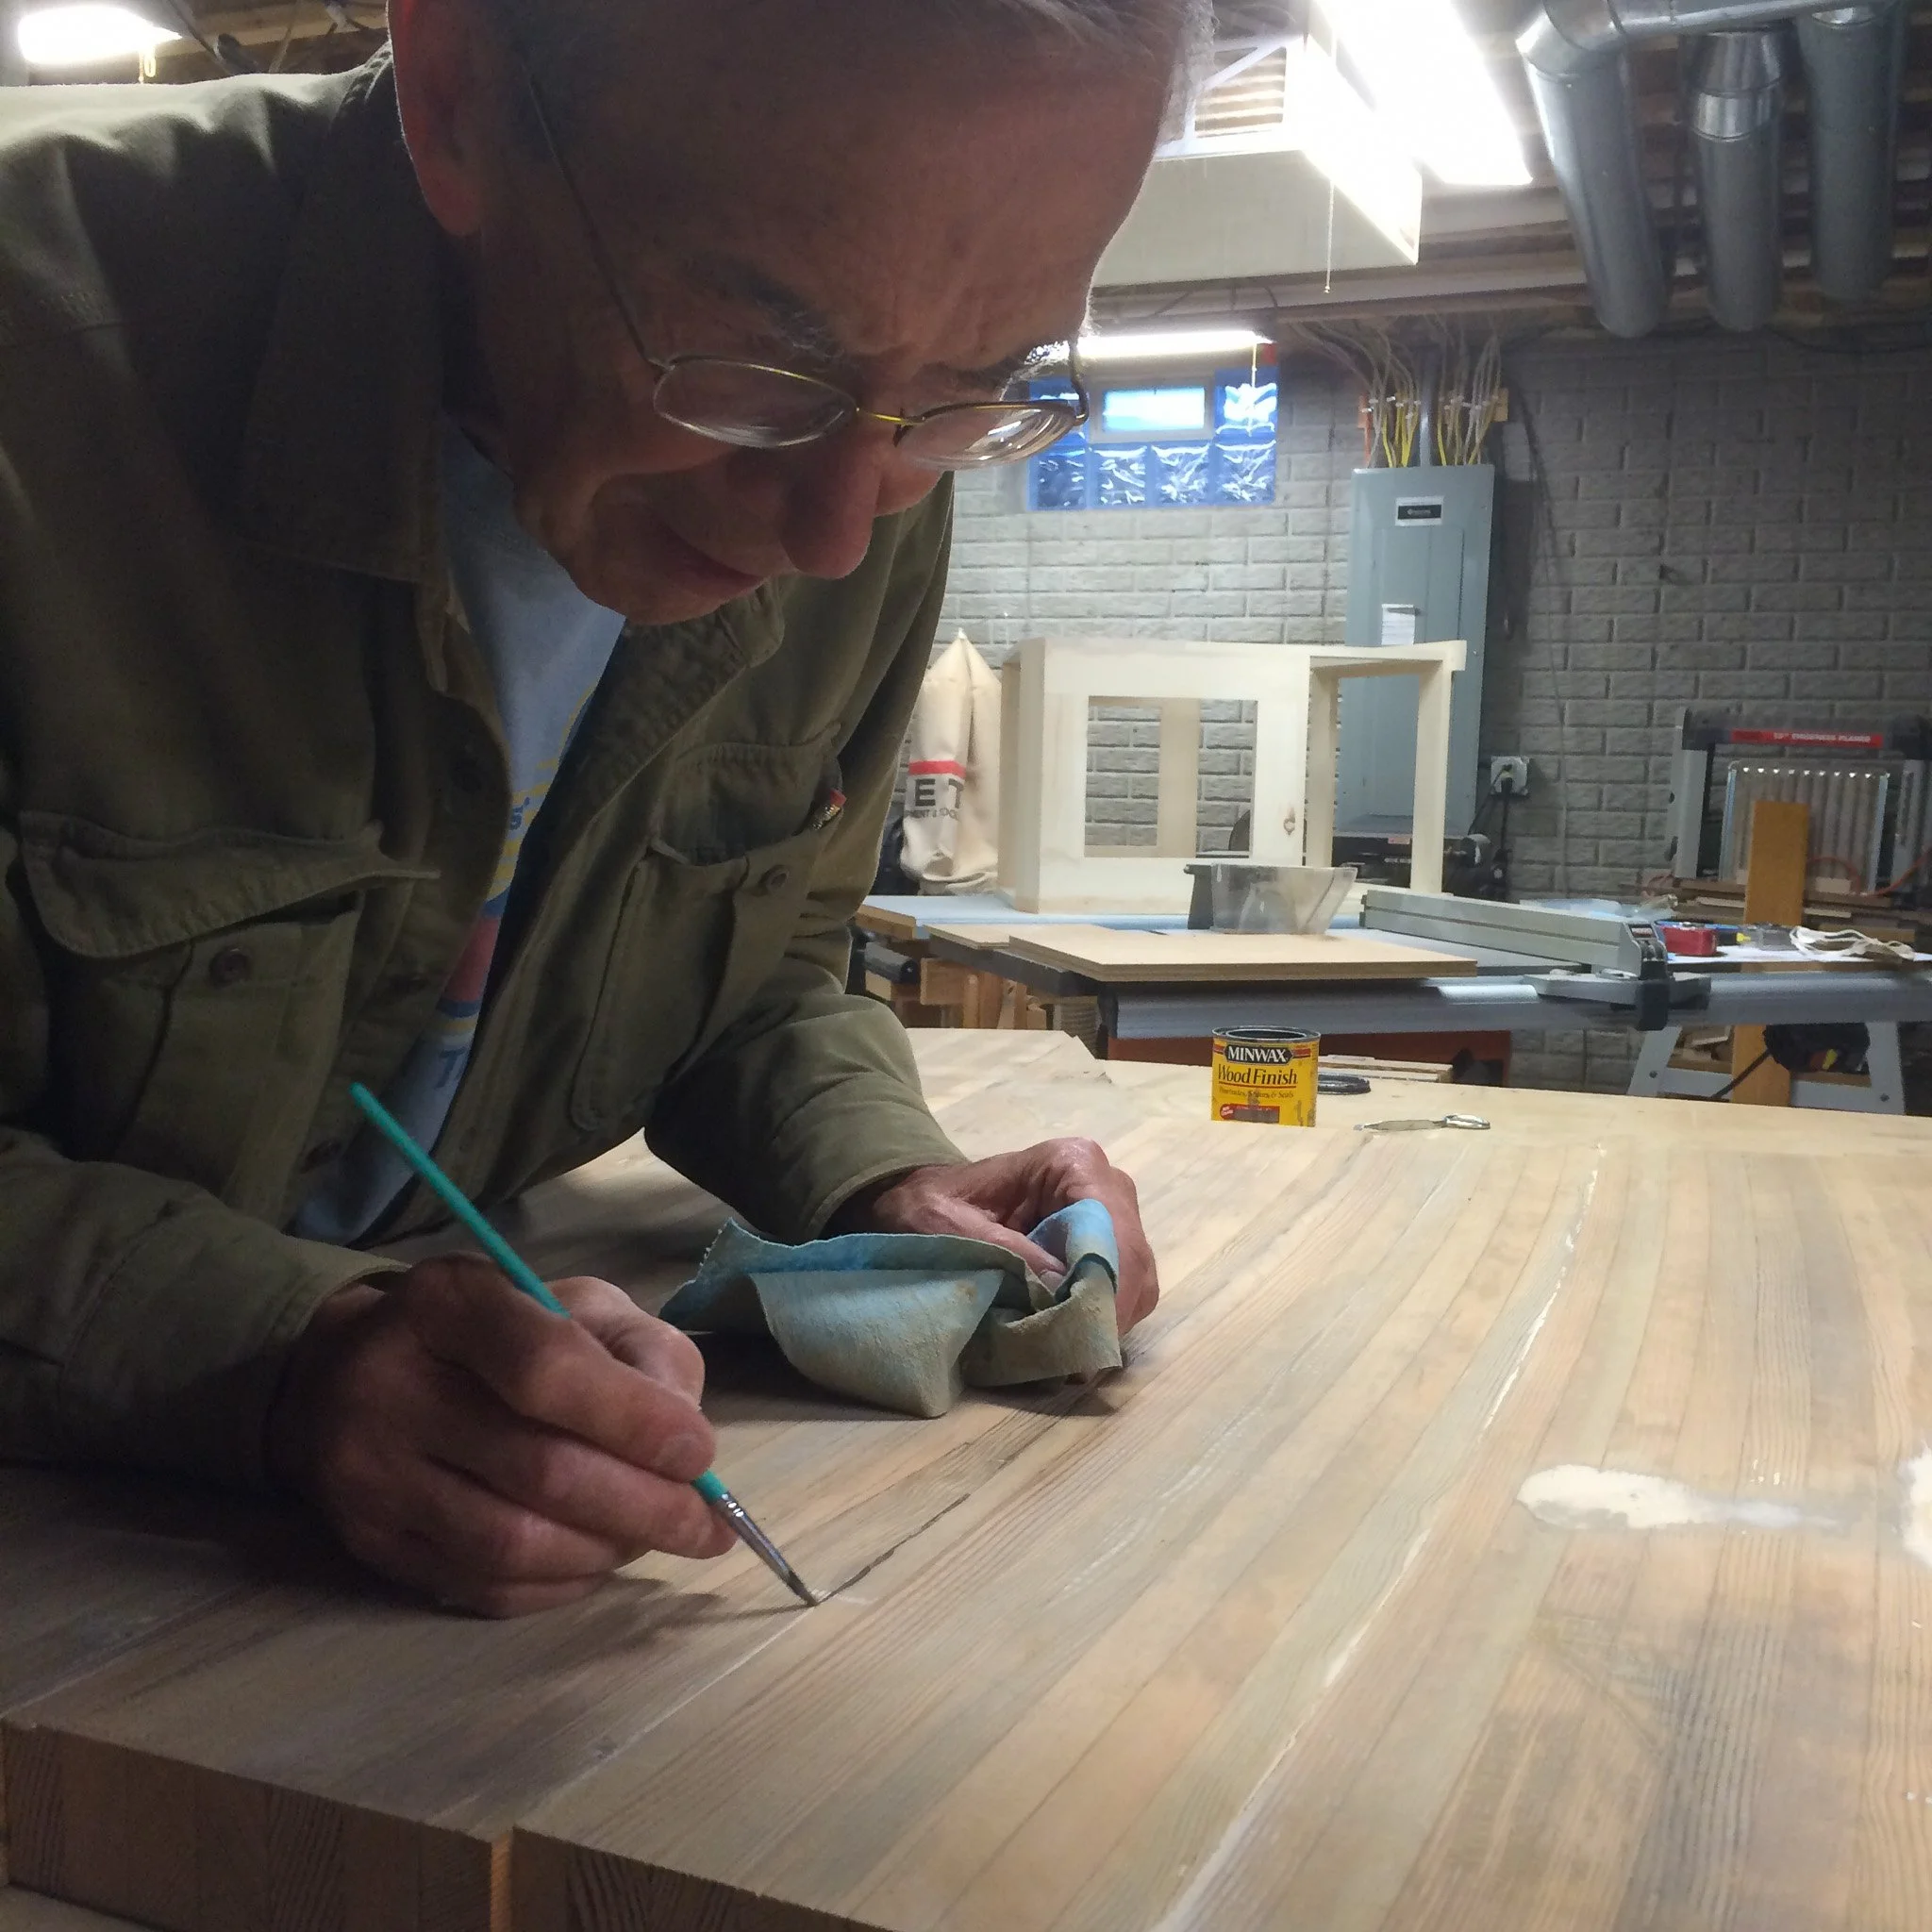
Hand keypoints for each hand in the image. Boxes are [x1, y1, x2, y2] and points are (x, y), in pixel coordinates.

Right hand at [268, 1259, 733, 1615]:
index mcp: (449, 1303)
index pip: (546, 1369)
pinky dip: (559, 1584)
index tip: (701, 1454)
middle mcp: (389, 1387)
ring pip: (512, 1543)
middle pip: (538, 1469)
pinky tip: (595, 1559)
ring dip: (605, 1550)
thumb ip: (641, 1353)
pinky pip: (483, 1586)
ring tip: (653, 1536)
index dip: (635, 1420)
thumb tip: (686, 1443)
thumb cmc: (496, 1332)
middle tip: (706, 1525)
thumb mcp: (574, 1304)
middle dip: (644, 1506)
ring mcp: (369, 1475)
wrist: (352, 1374)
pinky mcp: (369, 1545)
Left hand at [837, 1138, 1157, 1334]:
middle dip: (1109, 1312)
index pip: (1111, 1228)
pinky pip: (1123, 1290)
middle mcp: (1105, 1184)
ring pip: (1136, 1280)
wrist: (925, 1201)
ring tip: (1070, 1357)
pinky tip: (1071, 1340)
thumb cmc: (931, 1207)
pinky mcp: (1105, 1246)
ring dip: (1107, 1321)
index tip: (1084, 1336)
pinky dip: (1102, 1320)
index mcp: (1072, 1164)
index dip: (1106, 1285)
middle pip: (1133, 1259)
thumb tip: (1062, 1291)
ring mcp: (1110, 1216)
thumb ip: (1008, 1254)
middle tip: (1076, 1361)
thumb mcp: (951, 1228)